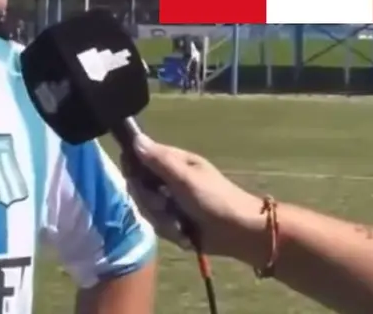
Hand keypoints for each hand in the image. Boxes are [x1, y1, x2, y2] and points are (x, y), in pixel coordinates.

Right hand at [122, 134, 264, 262]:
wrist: (239, 233)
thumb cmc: (215, 199)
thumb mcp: (185, 178)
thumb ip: (159, 161)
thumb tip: (136, 138)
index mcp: (173, 161)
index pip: (140, 156)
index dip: (133, 168)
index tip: (137, 181)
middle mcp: (169, 179)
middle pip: (139, 187)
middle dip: (150, 201)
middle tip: (166, 205)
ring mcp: (171, 202)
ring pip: (147, 209)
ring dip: (162, 220)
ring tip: (180, 224)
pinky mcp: (174, 221)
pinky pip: (158, 226)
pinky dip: (171, 231)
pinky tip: (185, 234)